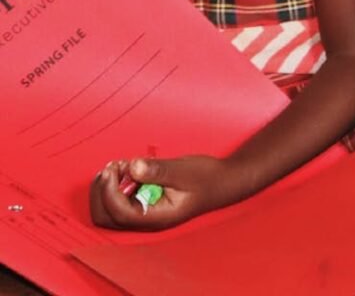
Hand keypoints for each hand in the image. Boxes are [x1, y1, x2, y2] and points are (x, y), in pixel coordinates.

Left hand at [90, 154, 245, 230]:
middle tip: (112, 167)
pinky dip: (115, 185)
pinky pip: (119, 200)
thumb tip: (133, 167)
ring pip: (109, 210)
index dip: (110, 191)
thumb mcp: (183, 170)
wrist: (221, 182)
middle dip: (102, 192)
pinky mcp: (144, 203)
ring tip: (120, 166)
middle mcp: (146, 219)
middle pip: (106, 218)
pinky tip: (127, 168)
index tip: (113, 168)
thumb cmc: (206, 178)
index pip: (119, 213)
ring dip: (107, 188)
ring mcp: (144, 212)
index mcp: (156, 217)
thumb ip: (158, 171)